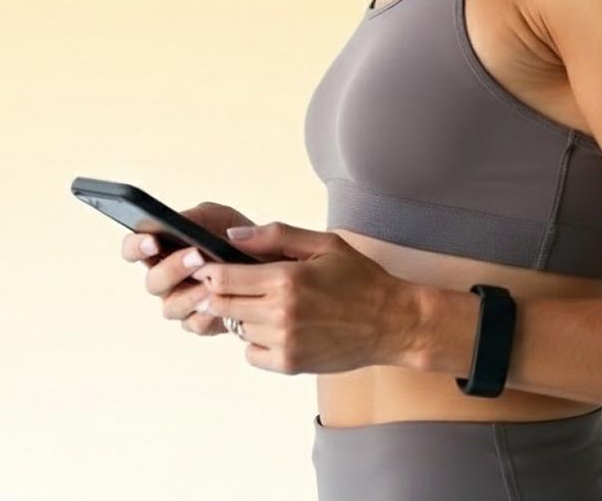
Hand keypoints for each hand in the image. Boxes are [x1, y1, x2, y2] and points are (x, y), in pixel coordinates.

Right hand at [119, 201, 255, 337]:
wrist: (268, 265)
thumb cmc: (235, 238)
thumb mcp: (220, 218)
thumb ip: (199, 218)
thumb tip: (184, 223)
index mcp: (162, 250)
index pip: (133, 249)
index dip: (136, 246)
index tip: (152, 240)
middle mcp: (166, 280)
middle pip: (152, 281)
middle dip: (172, 269)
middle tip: (196, 256)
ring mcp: (180, 303)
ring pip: (171, 307)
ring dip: (190, 295)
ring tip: (210, 283)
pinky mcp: (200, 323)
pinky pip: (195, 324)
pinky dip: (206, 315)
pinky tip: (218, 304)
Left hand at [191, 221, 419, 374]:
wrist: (392, 323)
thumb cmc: (361, 280)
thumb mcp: (324, 244)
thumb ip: (275, 236)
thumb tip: (232, 236)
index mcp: (287, 279)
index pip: (223, 278)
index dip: (209, 271)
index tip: (209, 266)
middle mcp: (281, 313)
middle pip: (221, 304)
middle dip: (219, 292)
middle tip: (234, 284)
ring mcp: (284, 342)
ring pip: (236, 328)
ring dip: (242, 315)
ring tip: (267, 304)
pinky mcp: (290, 364)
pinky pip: (251, 354)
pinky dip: (256, 341)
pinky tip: (278, 327)